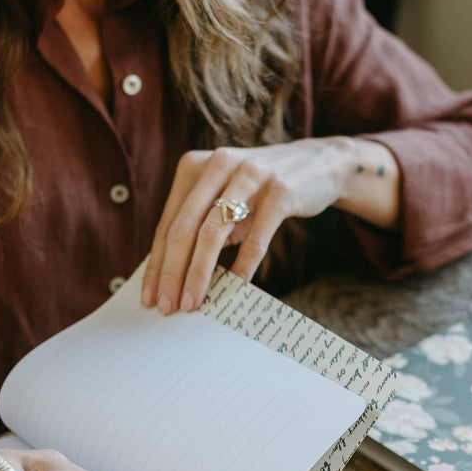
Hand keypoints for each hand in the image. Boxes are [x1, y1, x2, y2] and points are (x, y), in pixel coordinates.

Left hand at [140, 136, 397, 313]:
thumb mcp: (225, 199)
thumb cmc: (262, 191)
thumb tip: (173, 277)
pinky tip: (235, 288)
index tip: (150, 297)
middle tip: (168, 307)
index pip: (168, 223)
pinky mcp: (280, 190)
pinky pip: (256, 237)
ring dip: (199, 274)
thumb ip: (200, 226)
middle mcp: (218, 165)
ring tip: (193, 303)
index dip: (157, 264)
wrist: (320, 164)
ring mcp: (249, 175)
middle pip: (184, 228)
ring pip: (213, 232)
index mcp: (194, 166)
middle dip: (172, 273)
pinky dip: (243, 266)